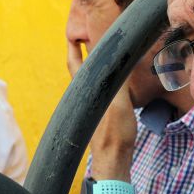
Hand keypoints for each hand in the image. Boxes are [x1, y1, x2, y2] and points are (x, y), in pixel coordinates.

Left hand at [66, 39, 136, 169]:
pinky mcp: (98, 116)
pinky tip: (111, 80)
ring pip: (89, 80)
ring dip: (94, 66)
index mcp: (84, 92)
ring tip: (102, 54)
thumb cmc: (115, 134)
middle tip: (88, 38)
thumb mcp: (119, 103)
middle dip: (83, 53)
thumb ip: (116, 81)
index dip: (73, 47)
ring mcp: (89, 107)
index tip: (73, 33)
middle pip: (81, 69)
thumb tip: (116, 58)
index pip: (76, 63)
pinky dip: (102, 79)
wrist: (113, 159)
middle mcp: (83, 98)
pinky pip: (98, 91)